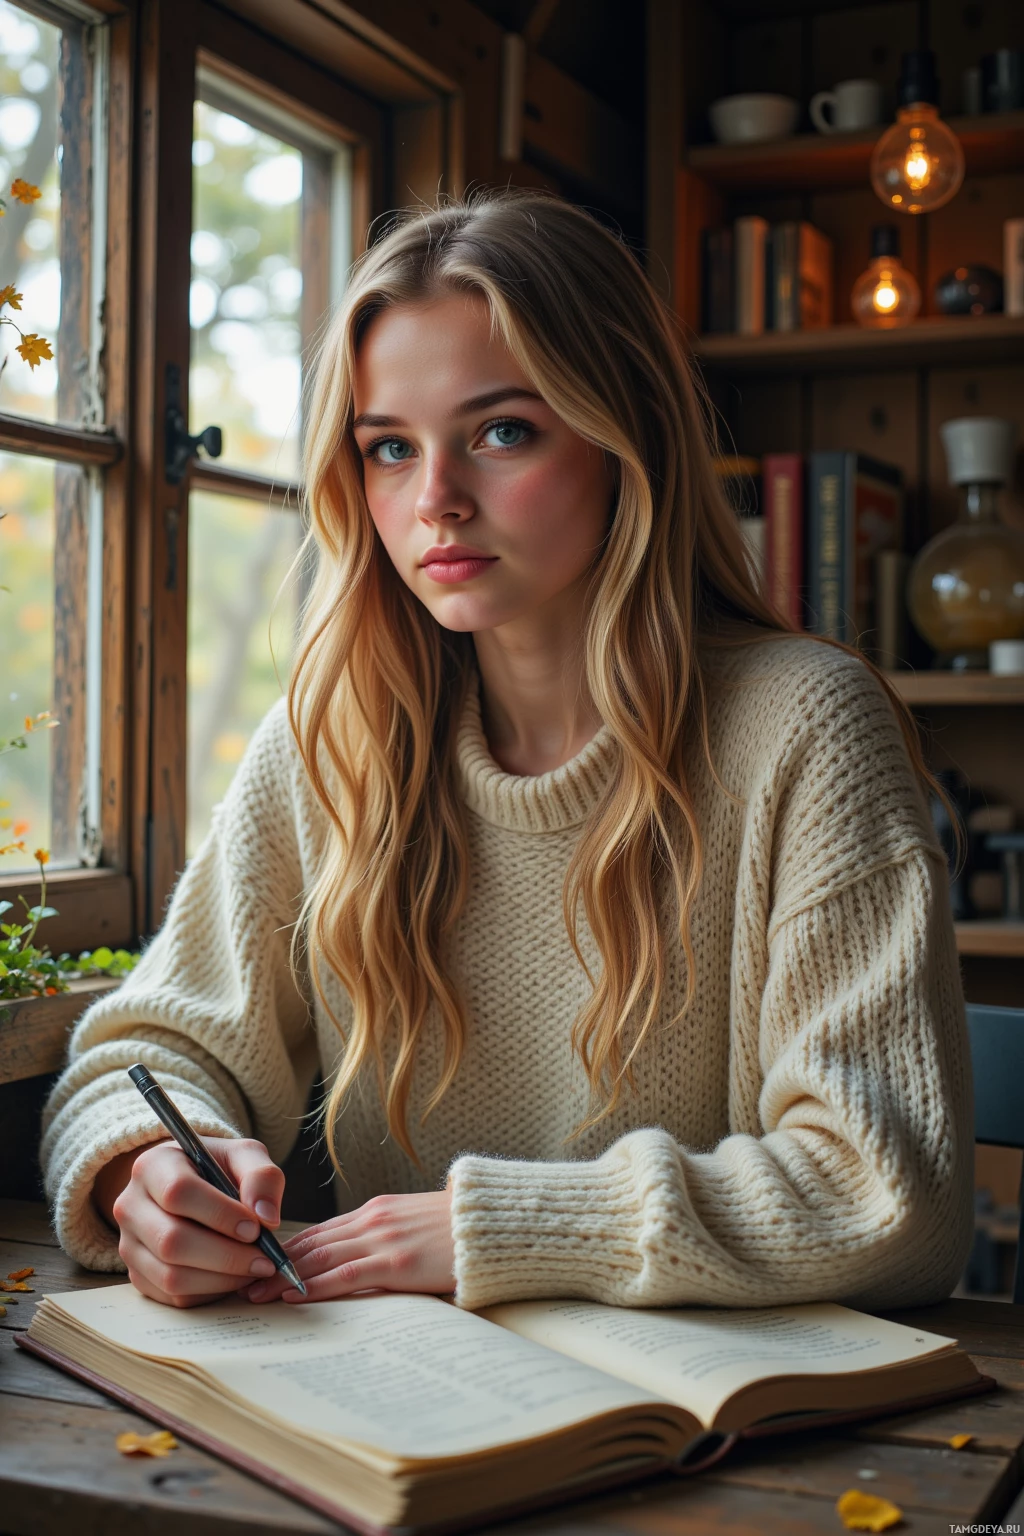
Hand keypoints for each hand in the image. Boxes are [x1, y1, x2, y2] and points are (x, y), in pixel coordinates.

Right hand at [110, 1136, 285, 1308]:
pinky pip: (173, 1297)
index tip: (256, 1228)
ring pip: (171, 1276)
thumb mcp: (243, 1156)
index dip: (220, 1214)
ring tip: (255, 1269)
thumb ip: (261, 1176)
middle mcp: (131, 1206)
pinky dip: (210, 1292)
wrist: (190, 1184)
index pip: (178, 1192)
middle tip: (265, 1259)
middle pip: (171, 1241)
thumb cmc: (217, 1169)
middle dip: (226, 1256)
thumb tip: (267, 1217)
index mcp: (153, 1167)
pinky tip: (235, 1277)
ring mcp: (129, 1244)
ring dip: (221, 1279)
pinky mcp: (138, 1275)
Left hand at [245, 1189, 454, 1303]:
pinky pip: (346, 1274)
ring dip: (283, 1277)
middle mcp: (372, 1220)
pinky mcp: (397, 1262)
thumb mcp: (414, 1226)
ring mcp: (383, 1239)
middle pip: (310, 1244)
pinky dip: (315, 1285)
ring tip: (254, 1293)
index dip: (284, 1249)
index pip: (318, 1231)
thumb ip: (385, 1237)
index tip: (258, 1264)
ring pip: (319, 1258)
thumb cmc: (459, 1230)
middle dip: (273, 1264)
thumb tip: (360, 1262)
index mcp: (376, 1211)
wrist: (494, 1223)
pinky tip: (294, 1294)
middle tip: (240, 1280)